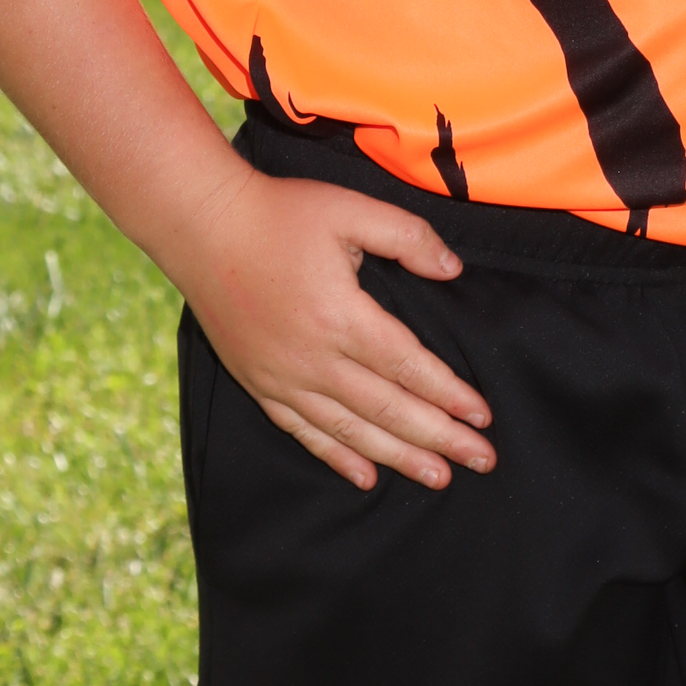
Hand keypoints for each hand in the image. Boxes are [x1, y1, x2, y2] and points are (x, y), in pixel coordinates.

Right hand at [180, 167, 496, 490]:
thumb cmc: (281, 214)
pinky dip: (338, 458)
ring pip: (351, 431)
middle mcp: (313, 358)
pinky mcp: (260, 384)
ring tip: (439, 477)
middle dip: (439, 438)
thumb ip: (408, 237)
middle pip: (388, 409)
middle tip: (481, 459)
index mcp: (341, 315)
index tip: (483, 415)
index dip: (449, 393)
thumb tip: (453, 270)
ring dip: (399, 457)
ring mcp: (283, 378)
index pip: (408, 365)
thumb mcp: (351, 208)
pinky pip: (305, 433)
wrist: (203, 226)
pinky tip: (367, 477)